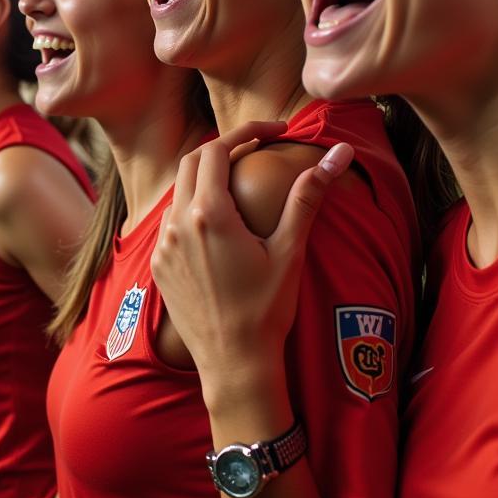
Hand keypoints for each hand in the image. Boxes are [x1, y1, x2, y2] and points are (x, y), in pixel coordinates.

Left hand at [152, 121, 352, 389]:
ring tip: (239, 181)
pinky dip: (192, 207)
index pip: (218, 148)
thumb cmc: (266, 310)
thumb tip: (339, 153)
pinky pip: (171, 220)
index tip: (274, 132)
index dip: (246, 133)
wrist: (234, 365)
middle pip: (192, 161)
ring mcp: (163, 244)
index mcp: (209, 213)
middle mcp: (178, 223)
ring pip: (179, 190)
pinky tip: (218, 221)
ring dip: (206, 177)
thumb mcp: (290, 251)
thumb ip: (308, 196)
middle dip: (223, 147)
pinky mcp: (158, 264)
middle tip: (257, 149)